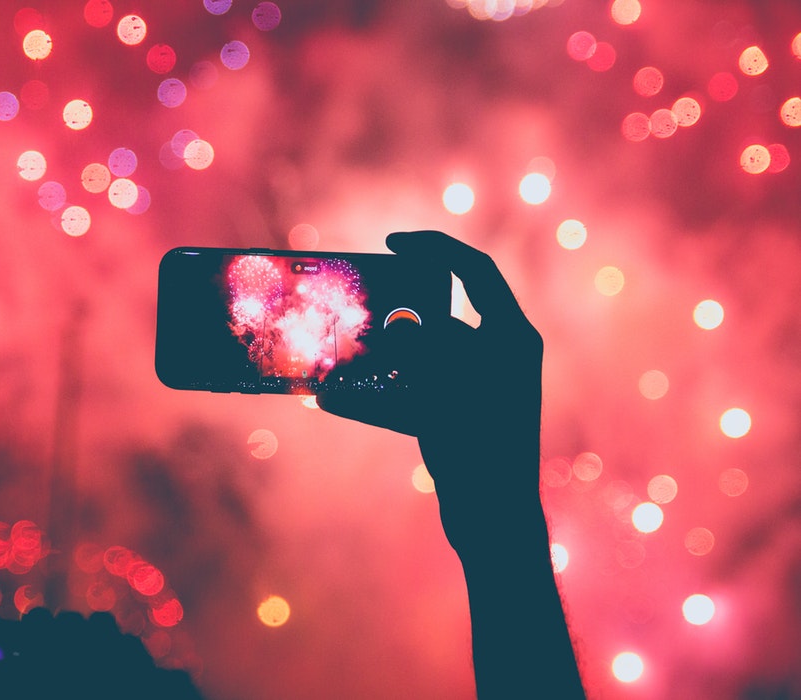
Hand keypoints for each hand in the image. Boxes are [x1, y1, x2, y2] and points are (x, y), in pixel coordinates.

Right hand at [318, 230, 544, 554]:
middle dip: (396, 311)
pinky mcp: (456, 414)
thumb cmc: (482, 453)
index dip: (434, 248)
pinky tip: (337, 398)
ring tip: (341, 353)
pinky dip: (380, 393)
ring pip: (420, 355)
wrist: (493, 523)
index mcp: (511, 337)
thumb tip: (398, 323)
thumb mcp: (448, 389)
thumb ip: (424, 347)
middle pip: (440, 313)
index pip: (475, 271)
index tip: (391, 243)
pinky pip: (414, 390)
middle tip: (358, 303)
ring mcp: (476, 386)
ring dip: (381, 354)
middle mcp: (497, 355)